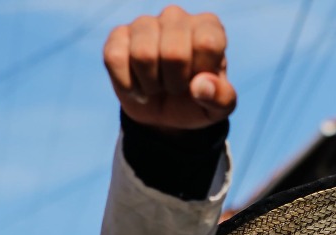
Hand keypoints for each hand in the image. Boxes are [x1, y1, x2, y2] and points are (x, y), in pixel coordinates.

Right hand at [103, 6, 236, 131]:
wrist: (166, 116)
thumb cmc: (197, 103)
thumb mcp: (218, 109)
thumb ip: (221, 98)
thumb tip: (200, 86)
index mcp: (208, 28)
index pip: (207, 43)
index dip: (201, 72)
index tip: (200, 81)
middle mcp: (177, 17)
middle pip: (174, 53)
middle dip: (175, 83)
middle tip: (176, 87)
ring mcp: (145, 23)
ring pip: (143, 54)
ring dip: (150, 84)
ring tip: (157, 86)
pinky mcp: (117, 36)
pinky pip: (115, 57)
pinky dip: (127, 85)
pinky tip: (137, 87)